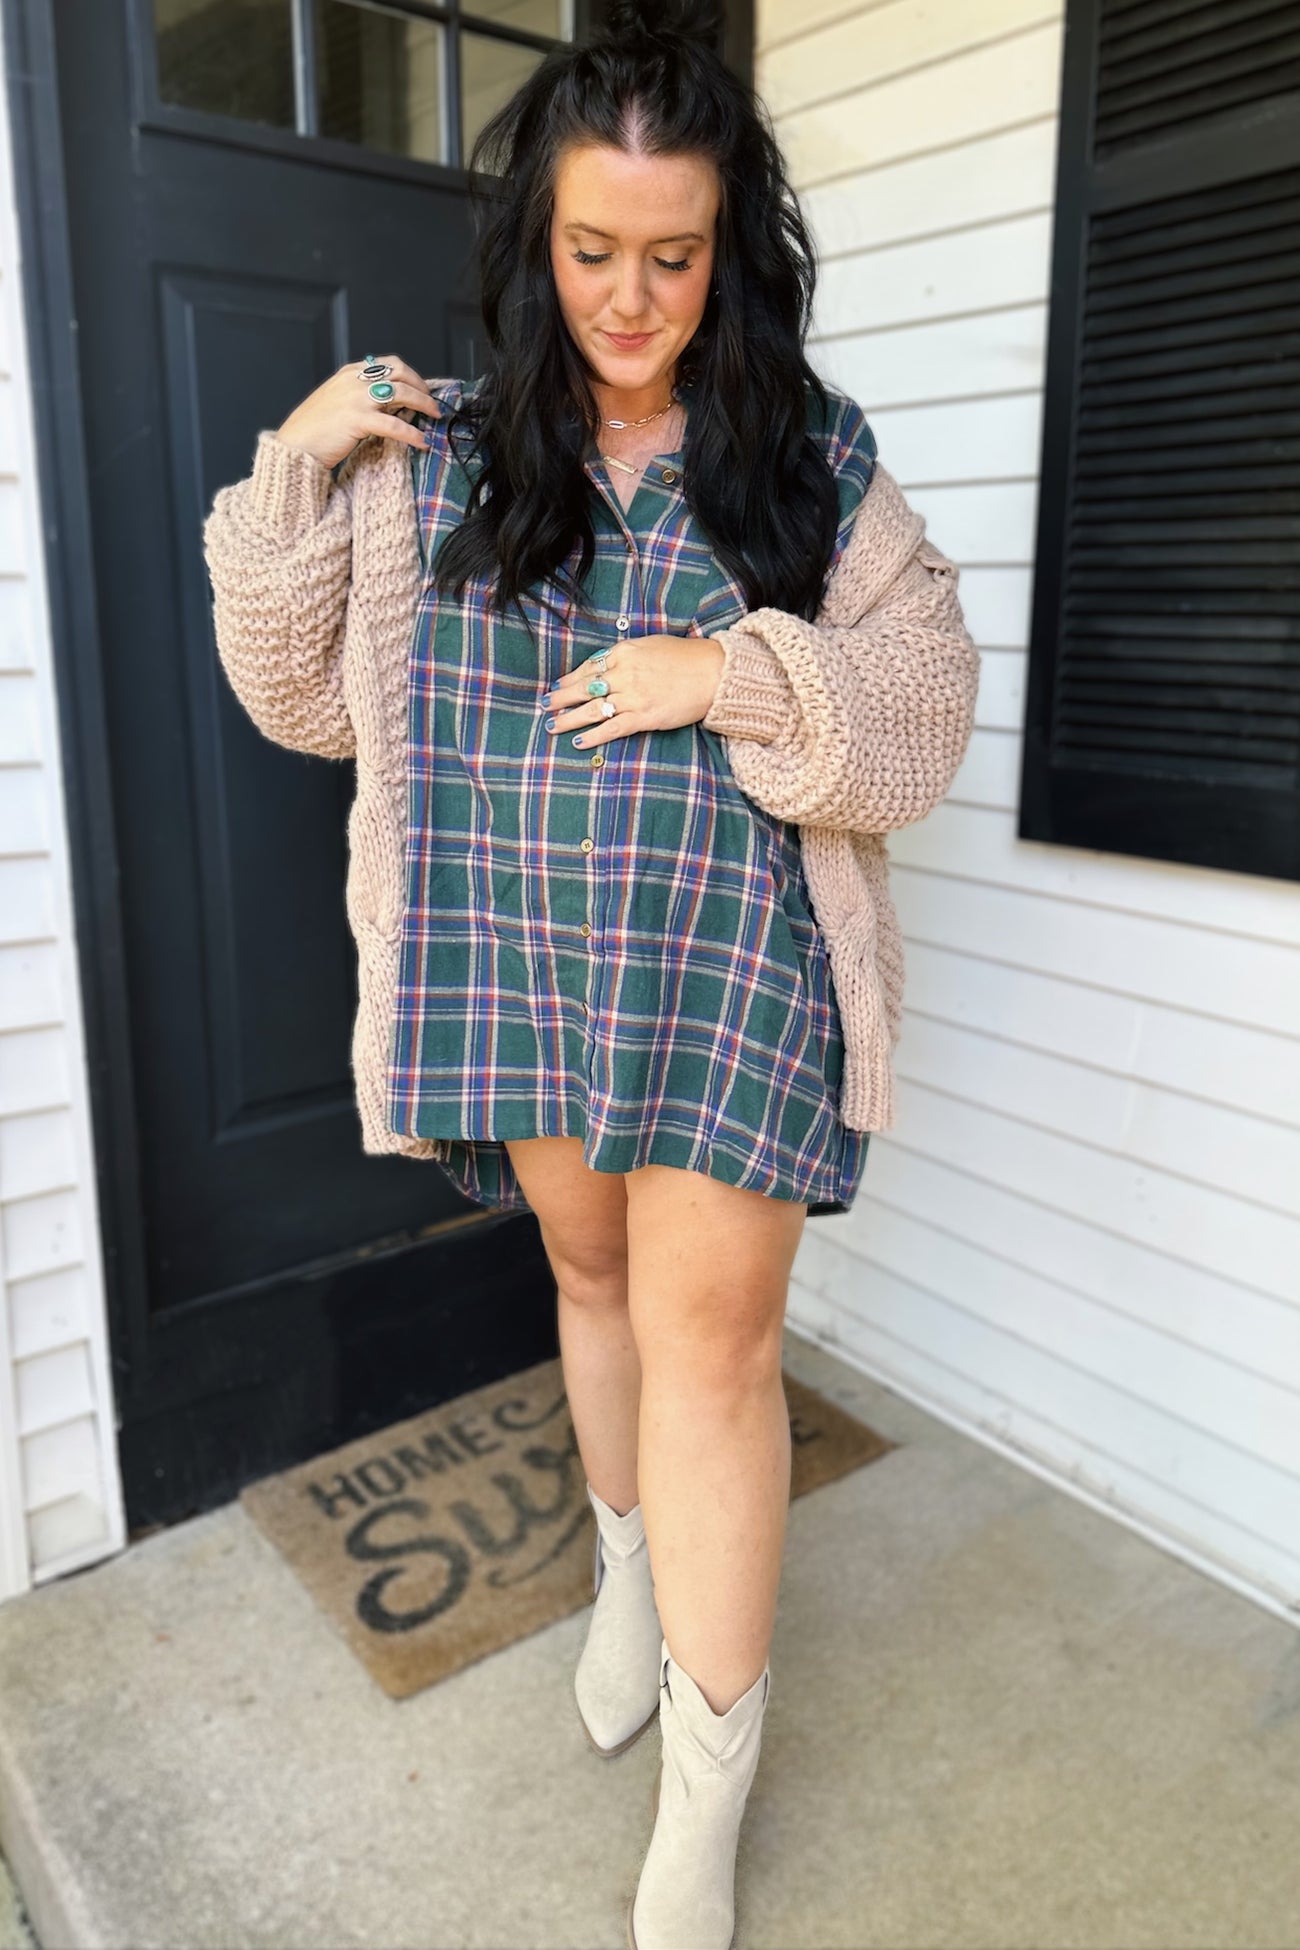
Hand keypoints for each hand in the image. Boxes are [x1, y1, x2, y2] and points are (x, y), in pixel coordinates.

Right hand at [275, 354, 443, 469]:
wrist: (294, 447)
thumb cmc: (313, 430)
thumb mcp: (335, 402)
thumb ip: (358, 397)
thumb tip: (387, 405)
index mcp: (348, 373)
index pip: (387, 363)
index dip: (410, 374)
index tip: (420, 388)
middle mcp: (354, 381)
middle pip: (399, 373)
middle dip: (421, 386)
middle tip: (432, 403)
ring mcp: (356, 399)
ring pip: (401, 393)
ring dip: (423, 404)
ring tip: (434, 417)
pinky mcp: (357, 420)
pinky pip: (394, 425)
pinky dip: (412, 434)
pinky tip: (421, 442)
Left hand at [540, 633, 725, 748]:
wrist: (714, 673)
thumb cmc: (686, 657)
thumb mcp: (651, 645)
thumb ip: (626, 655)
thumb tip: (604, 666)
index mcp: (624, 652)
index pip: (589, 667)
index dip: (570, 679)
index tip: (557, 687)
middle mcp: (624, 674)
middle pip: (583, 688)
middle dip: (560, 698)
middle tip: (544, 706)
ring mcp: (633, 697)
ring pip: (592, 710)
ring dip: (569, 719)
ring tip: (552, 726)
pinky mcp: (644, 717)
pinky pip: (611, 729)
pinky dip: (592, 736)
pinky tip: (577, 742)